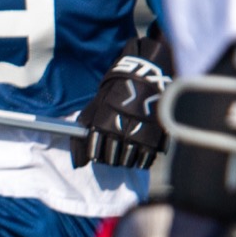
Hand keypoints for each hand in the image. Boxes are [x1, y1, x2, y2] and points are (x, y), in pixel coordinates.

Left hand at [71, 35, 172, 168]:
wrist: (146, 73)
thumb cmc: (116, 91)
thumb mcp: (96, 105)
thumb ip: (83, 133)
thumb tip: (77, 163)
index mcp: (103, 119)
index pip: (95, 150)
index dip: (96, 154)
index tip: (97, 155)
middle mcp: (121, 125)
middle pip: (112, 156)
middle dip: (111, 158)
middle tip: (112, 155)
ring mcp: (141, 129)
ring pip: (129, 158)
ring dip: (126, 160)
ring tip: (125, 156)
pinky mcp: (158, 130)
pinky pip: (148, 155)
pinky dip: (143, 160)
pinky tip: (140, 157)